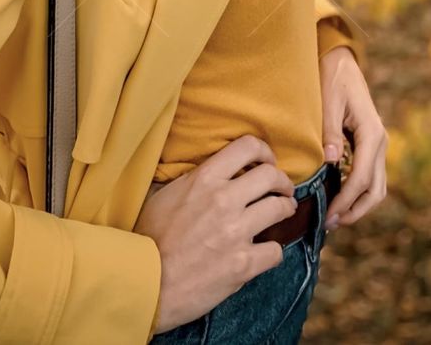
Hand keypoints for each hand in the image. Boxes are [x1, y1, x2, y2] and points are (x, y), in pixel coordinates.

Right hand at [134, 135, 297, 332]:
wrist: (145, 283)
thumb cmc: (149, 239)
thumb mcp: (164, 195)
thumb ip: (191, 180)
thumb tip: (209, 173)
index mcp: (205, 179)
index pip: (247, 147)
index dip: (264, 151)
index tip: (266, 161)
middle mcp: (224, 199)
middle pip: (271, 175)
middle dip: (282, 181)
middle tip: (283, 189)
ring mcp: (236, 232)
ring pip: (280, 208)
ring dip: (286, 209)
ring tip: (283, 212)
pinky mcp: (243, 265)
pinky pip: (275, 251)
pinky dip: (273, 251)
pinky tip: (265, 252)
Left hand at [319, 45, 387, 229]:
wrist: (340, 60)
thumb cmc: (332, 78)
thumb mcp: (328, 102)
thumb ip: (330, 132)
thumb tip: (332, 162)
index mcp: (372, 133)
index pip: (361, 178)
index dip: (346, 200)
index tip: (328, 216)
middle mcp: (380, 141)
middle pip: (375, 189)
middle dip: (355, 210)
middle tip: (331, 223)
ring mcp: (378, 144)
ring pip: (376, 186)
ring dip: (359, 205)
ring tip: (335, 216)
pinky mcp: (370, 144)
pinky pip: (369, 175)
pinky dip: (358, 192)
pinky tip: (339, 197)